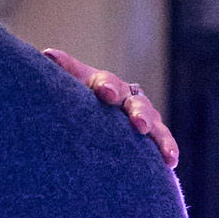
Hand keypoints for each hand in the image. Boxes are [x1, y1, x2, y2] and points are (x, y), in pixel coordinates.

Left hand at [42, 48, 178, 167]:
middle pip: (137, 104)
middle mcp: (128, 98)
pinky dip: (168, 151)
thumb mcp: (69, 86)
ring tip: (166, 153)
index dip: (107, 87)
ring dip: (160, 138)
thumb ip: (65, 73)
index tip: (105, 94)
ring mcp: (143, 117)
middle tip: (139, 124)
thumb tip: (47, 54)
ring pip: (155, 126)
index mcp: (104, 85)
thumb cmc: (74, 99)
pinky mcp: (151, 136)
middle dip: (139, 114)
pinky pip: (162, 143)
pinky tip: (171, 163)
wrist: (84, 119)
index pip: (107, 83)